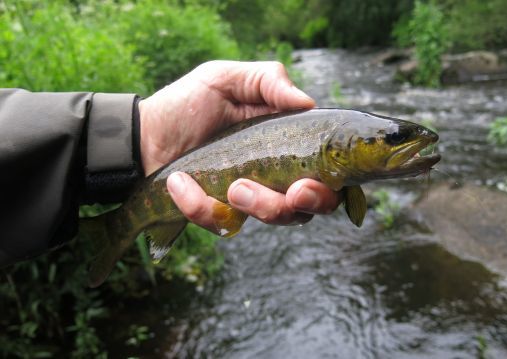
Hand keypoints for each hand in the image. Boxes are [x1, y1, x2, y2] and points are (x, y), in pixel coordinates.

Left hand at [139, 61, 339, 231]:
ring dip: (260, 206)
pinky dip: (200, 206)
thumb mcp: (226, 79)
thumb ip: (268, 80)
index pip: (324, 175)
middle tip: (292, 193)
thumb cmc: (187, 103)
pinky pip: (221, 223)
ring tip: (233, 186)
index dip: (329, 188)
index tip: (309, 184)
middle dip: (304, 205)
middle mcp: (273, 176)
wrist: (142, 133)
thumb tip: (308, 102)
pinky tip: (180, 182)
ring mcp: (247, 198)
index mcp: (284, 144)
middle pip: (307, 207)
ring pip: (273, 219)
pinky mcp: (218, 213)